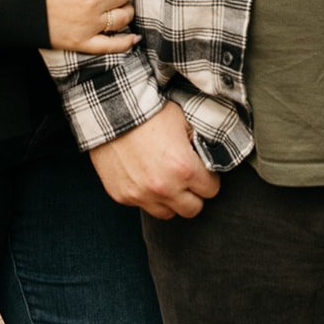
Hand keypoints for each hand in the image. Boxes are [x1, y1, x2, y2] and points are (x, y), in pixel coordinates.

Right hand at [90, 103, 220, 219]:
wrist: (112, 110)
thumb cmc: (150, 111)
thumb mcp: (184, 121)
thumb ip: (200, 144)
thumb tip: (211, 156)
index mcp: (184, 169)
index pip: (211, 190)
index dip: (208, 178)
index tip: (201, 170)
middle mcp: (164, 188)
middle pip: (193, 209)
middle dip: (193, 193)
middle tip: (186, 177)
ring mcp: (141, 195)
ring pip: (168, 213)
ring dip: (170, 199)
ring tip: (165, 179)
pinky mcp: (122, 196)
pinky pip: (143, 205)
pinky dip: (147, 195)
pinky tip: (144, 175)